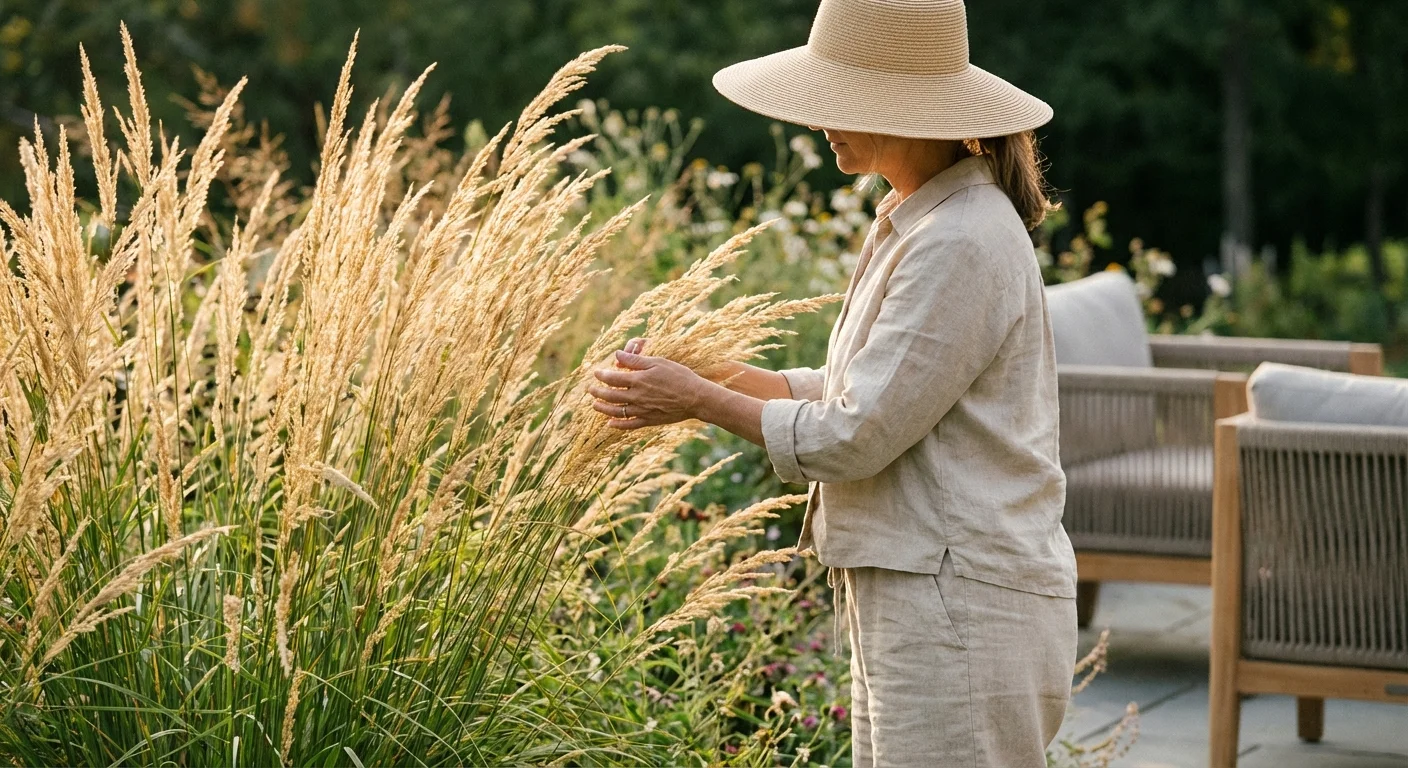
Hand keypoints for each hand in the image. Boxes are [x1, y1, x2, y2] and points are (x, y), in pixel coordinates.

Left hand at [588, 338, 709, 429]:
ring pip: (616, 411)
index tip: (596, 373)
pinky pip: (630, 425)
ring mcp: (642, 410)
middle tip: (590, 389)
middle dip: (598, 392)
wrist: (695, 397)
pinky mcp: (649, 420)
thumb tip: (617, 355)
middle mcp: (637, 396)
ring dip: (603, 408)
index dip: (602, 375)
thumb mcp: (657, 362)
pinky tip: (610, 424)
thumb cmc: (678, 376)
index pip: (613, 378)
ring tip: (595, 405)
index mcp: (638, 380)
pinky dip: (618, 425)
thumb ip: (635, 360)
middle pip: (610, 395)